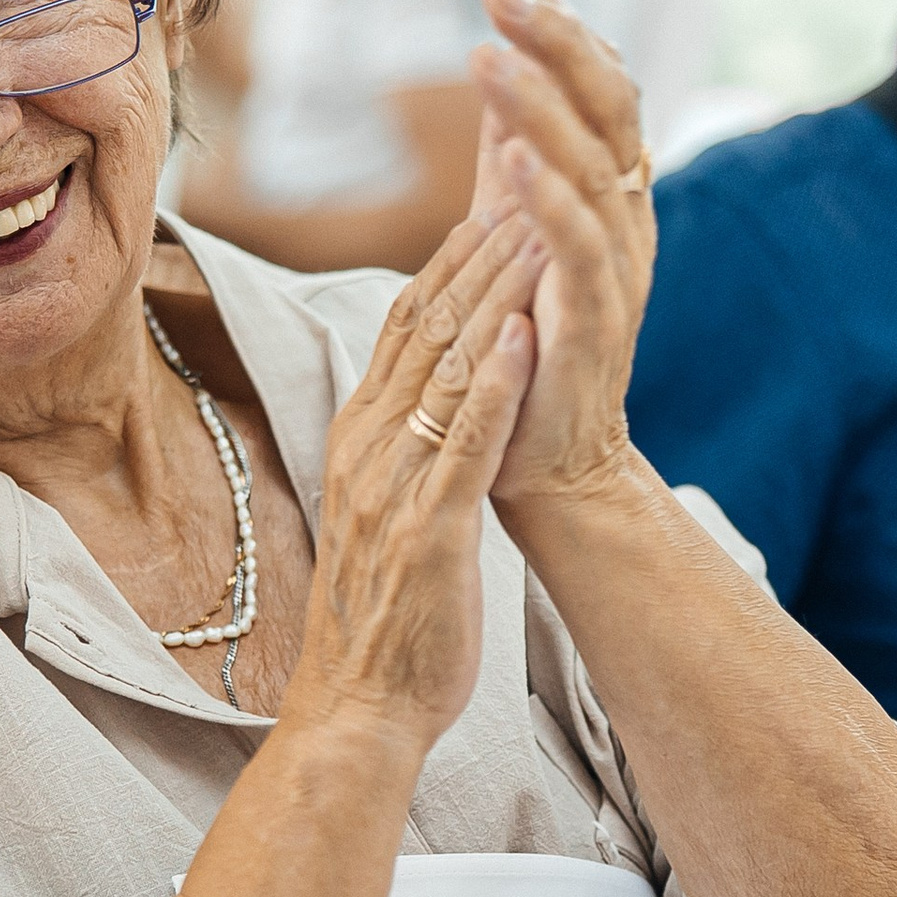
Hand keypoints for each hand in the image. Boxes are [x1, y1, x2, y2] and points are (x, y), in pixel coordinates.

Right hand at [283, 209, 542, 757]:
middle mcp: (367, 449)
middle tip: (526, 187)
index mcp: (357, 439)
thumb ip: (406, 448)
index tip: (489, 203)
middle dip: (479, 253)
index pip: (400, 328)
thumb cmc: (386, 618)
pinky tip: (529, 333)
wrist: (358, 709)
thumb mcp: (390, 511)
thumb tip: (433, 397)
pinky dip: (499, 383)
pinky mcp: (430, 530)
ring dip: (495, 295)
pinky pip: (465, 443)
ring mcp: (394, 487)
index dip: (446, 262)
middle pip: (425, 329)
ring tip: (539, 230)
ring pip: (448, 369)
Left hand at [462, 0, 652, 508]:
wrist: (549, 461)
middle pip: (612, 108)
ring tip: (489, 57)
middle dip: (559, 43)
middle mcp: (625, 222)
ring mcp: (616, 271)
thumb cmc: (530, 347)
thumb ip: (518, 159)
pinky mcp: (594, 322)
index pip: (604, 92)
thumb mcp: (522, 235)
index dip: (566, 37)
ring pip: (592, 168)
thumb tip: (503, 72)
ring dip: (541, 108)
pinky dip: (549, 198)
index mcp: (612, 196)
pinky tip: (510, 157)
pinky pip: (578, 249)